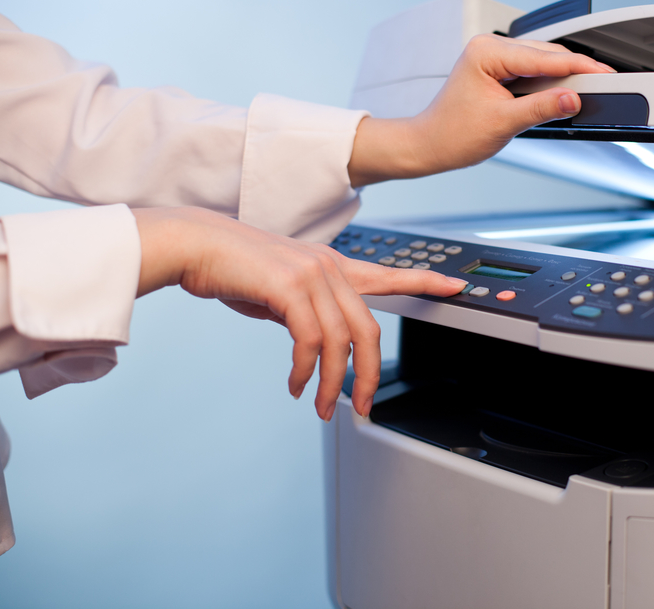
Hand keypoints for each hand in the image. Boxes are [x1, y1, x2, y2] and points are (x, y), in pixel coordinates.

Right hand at [132, 206, 465, 419]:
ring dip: (332, 384)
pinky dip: (304, 372)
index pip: (390, 275)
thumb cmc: (235, 268)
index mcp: (334, 266)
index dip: (426, 283)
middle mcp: (331, 268)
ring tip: (318, 407)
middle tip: (362, 409)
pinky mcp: (290, 288)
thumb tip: (317, 344)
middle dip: (369, 377)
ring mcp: (313, 275)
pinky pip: (310, 342)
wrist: (197, 244)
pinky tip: (295, 385)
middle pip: (369, 331)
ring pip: (341, 343)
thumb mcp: (283, 290)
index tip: (456, 287)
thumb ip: (309, 309)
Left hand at [347, 34, 613, 186]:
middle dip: (575, 71)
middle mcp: (489, 48)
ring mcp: (493, 58)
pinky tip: (562, 95)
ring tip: (588, 92)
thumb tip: (572, 98)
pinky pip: (531, 73)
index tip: (605, 75)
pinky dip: (548, 85)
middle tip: (605, 85)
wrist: (429, 146)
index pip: (545, 57)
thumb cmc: (452, 134)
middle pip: (547, 56)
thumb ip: (541, 108)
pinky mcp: (497, 71)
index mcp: (487, 52)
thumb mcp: (503, 122)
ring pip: (542, 64)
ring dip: (562, 79)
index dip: (579, 67)